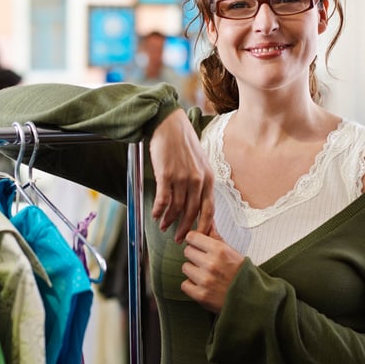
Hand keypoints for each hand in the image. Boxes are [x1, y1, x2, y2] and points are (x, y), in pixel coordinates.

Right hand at [149, 109, 213, 242]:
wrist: (170, 125)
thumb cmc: (183, 143)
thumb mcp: (200, 163)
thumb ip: (201, 182)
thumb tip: (197, 202)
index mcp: (208, 178)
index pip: (209, 209)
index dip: (204, 226)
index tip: (199, 237)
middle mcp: (198, 180)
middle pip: (192, 213)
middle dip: (185, 229)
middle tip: (179, 239)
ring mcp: (182, 178)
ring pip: (176, 208)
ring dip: (168, 220)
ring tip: (163, 227)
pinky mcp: (166, 174)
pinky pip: (163, 199)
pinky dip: (158, 210)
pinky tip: (155, 215)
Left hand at [181, 226, 244, 313]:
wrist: (252, 300)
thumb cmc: (242, 274)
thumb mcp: (232, 252)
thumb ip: (216, 237)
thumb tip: (208, 221)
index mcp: (220, 250)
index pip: (192, 237)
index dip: (195, 241)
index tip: (198, 246)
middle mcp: (211, 264)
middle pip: (187, 251)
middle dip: (195, 256)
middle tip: (205, 263)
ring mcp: (205, 280)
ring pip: (185, 267)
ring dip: (193, 272)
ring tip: (206, 276)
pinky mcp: (201, 295)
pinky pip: (185, 285)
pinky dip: (192, 286)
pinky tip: (203, 286)